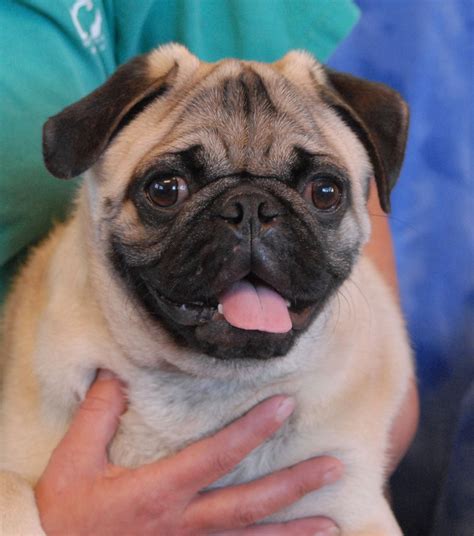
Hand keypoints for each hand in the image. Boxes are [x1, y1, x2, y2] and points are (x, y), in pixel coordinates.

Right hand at [35, 370, 342, 534]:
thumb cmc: (67, 513)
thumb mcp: (74, 460)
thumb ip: (100, 413)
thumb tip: (119, 372)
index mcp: (159, 491)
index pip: (217, 455)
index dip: (253, 429)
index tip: (284, 405)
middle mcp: (184, 524)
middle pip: (251, 504)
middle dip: (296, 485)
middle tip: (334, 467)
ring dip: (295, 530)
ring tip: (332, 521)